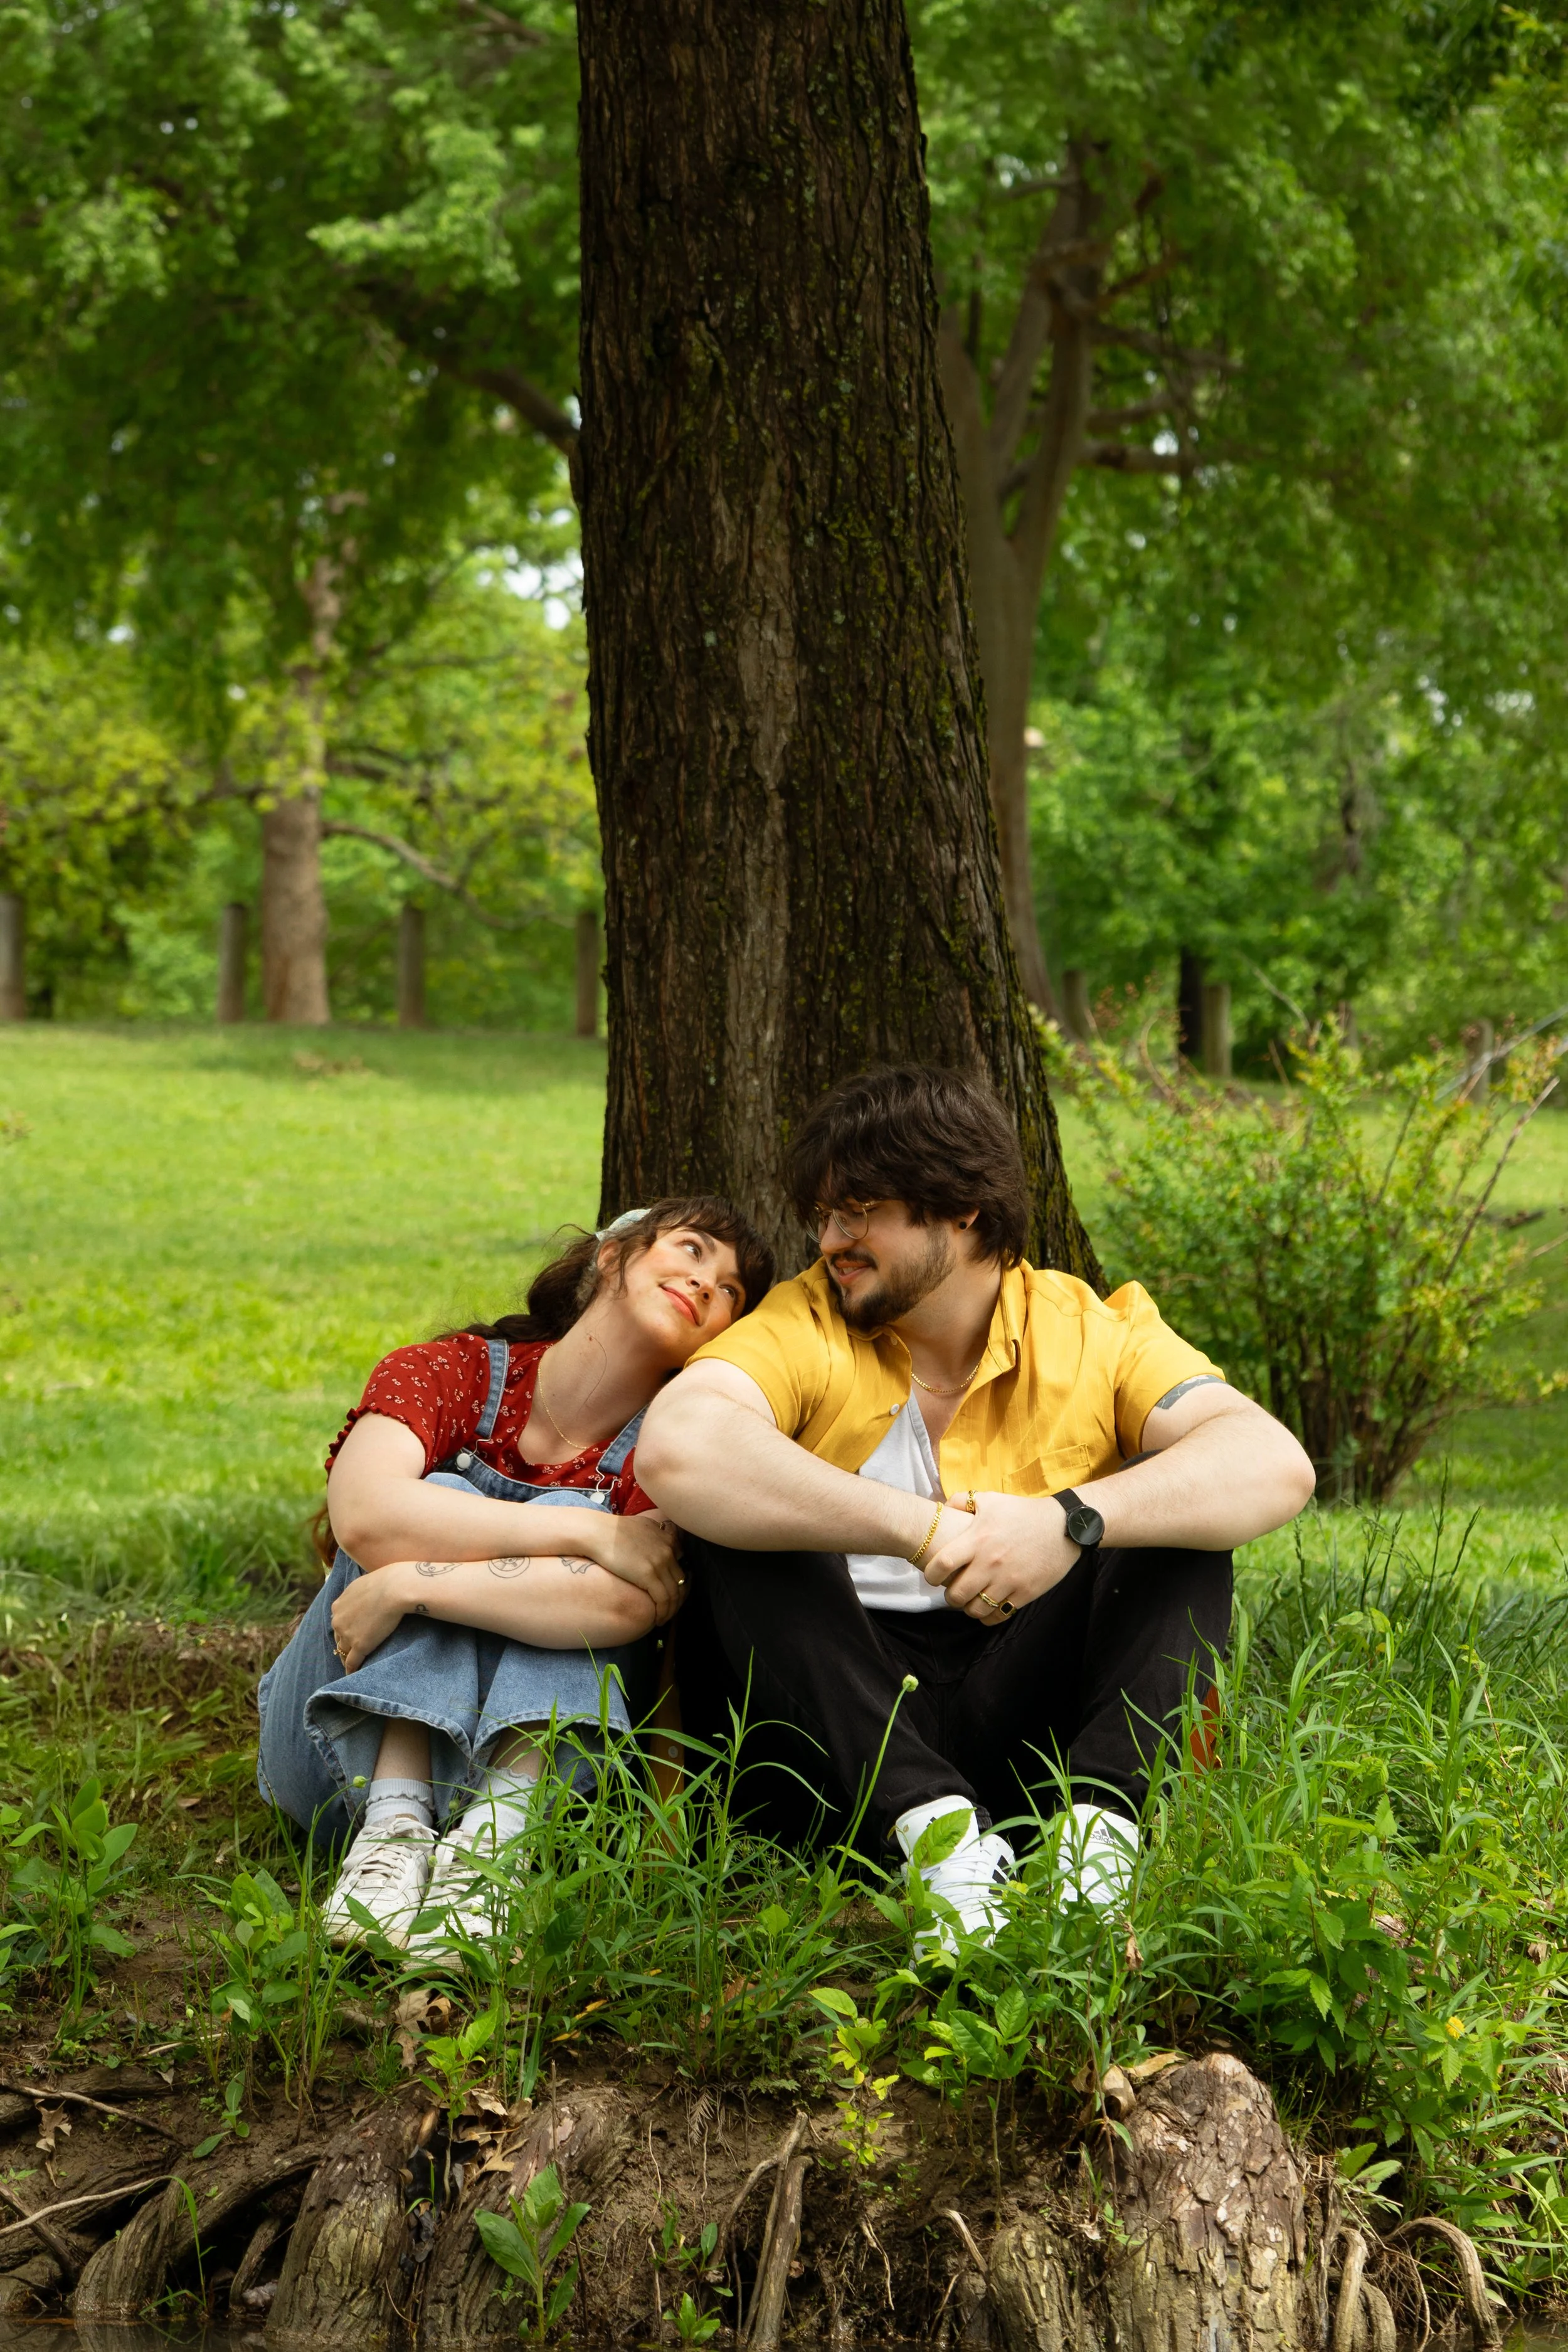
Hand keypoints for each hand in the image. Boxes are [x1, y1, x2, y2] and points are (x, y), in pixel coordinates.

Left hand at [330, 1563, 415, 1673]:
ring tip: (351, 1665)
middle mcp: (338, 1620)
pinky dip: (351, 1670)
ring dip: (346, 1658)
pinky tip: (353, 1674)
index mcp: (338, 1606)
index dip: (344, 1628)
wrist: (394, 1589)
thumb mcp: (362, 1583)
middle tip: (350, 1651)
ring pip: (343, 1651)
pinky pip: (352, 1662)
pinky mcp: (360, 1646)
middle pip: (339, 1637)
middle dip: (344, 1643)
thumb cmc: (384, 1581)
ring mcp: (348, 1634)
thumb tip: (360, 1596)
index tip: (350, 1633)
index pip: (338, 1621)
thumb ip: (356, 1594)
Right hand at [594, 1513, 684, 1626]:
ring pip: (674, 1593)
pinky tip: (658, 1619)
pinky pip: (663, 1599)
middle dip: (678, 1599)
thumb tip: (661, 1537)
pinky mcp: (649, 1574)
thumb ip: (656, 1533)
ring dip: (671, 1610)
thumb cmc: (613, 1531)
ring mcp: (660, 1562)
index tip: (672, 1594)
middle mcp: (668, 1550)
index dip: (678, 1583)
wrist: (597, 1533)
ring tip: (663, 1619)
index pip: (682, 1566)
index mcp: (668, 1539)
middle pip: (681, 1581)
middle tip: (669, 1610)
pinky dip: (663, 1612)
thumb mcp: (642, 1525)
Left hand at [921, 1492, 1079, 1622]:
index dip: (931, 1575)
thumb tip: (941, 1508)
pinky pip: (999, 1615)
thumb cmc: (1024, 1512)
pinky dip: (989, 1616)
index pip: (942, 1564)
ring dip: (969, 1608)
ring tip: (971, 1600)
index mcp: (978, 1539)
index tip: (933, 1576)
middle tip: (953, 1591)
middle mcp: (990, 1563)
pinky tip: (988, 1608)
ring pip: (976, 1609)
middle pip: (956, 1594)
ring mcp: (1008, 1580)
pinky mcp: (1024, 1593)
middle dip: (950, 1596)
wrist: (1064, 1526)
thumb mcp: (991, 1499)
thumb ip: (962, 1501)